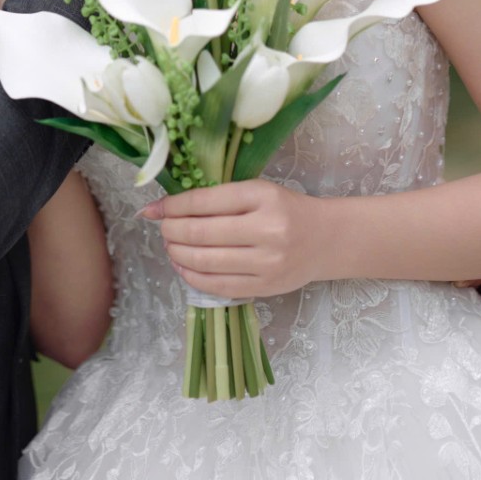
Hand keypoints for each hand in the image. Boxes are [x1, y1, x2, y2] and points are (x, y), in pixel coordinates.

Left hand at [139, 179, 325, 299]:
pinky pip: (219, 286)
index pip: (205, 201)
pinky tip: (183, 266)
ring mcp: (267, 263)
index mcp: (262, 197)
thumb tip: (168, 206)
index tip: (154, 209)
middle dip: (172, 231)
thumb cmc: (285, 209)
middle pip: (202, 233)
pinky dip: (193, 276)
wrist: (326, 238)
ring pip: (206, 262)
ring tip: (170, 245)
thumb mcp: (257, 191)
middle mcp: (266, 230)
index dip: (173, 206)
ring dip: (178, 253)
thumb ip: (219, 198)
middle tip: (163, 228)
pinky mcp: (266, 288)